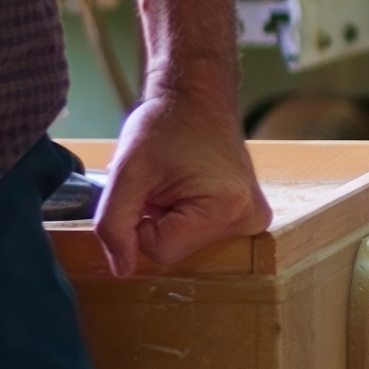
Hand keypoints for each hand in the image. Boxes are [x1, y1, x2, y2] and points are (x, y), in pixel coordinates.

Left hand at [94, 90, 267, 275]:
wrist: (197, 98)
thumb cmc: (164, 125)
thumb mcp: (126, 172)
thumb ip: (114, 225)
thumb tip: (121, 270)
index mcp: (225, 208)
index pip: (160, 250)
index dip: (141, 222)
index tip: (149, 189)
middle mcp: (249, 219)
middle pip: (177, 251)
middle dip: (158, 222)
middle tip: (164, 184)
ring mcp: (254, 219)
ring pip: (187, 246)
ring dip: (171, 221)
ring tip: (178, 183)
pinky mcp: (250, 215)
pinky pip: (203, 236)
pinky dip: (187, 219)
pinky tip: (191, 189)